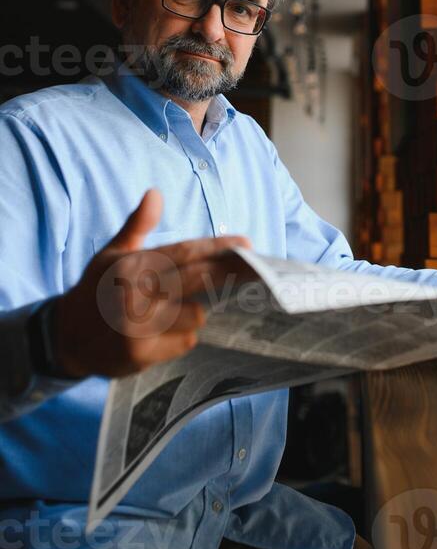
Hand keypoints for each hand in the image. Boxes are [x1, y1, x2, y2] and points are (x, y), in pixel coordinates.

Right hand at [52, 189, 250, 378]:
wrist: (67, 338)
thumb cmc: (98, 289)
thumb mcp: (113, 254)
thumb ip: (138, 225)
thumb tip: (155, 193)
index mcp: (131, 265)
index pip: (184, 253)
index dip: (217, 248)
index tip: (246, 244)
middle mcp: (134, 294)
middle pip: (198, 280)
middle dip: (230, 274)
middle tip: (257, 268)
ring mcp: (137, 327)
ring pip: (195, 315)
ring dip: (194, 312)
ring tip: (172, 309)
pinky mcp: (141, 355)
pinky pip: (185, 341)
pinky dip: (181, 336)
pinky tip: (162, 333)